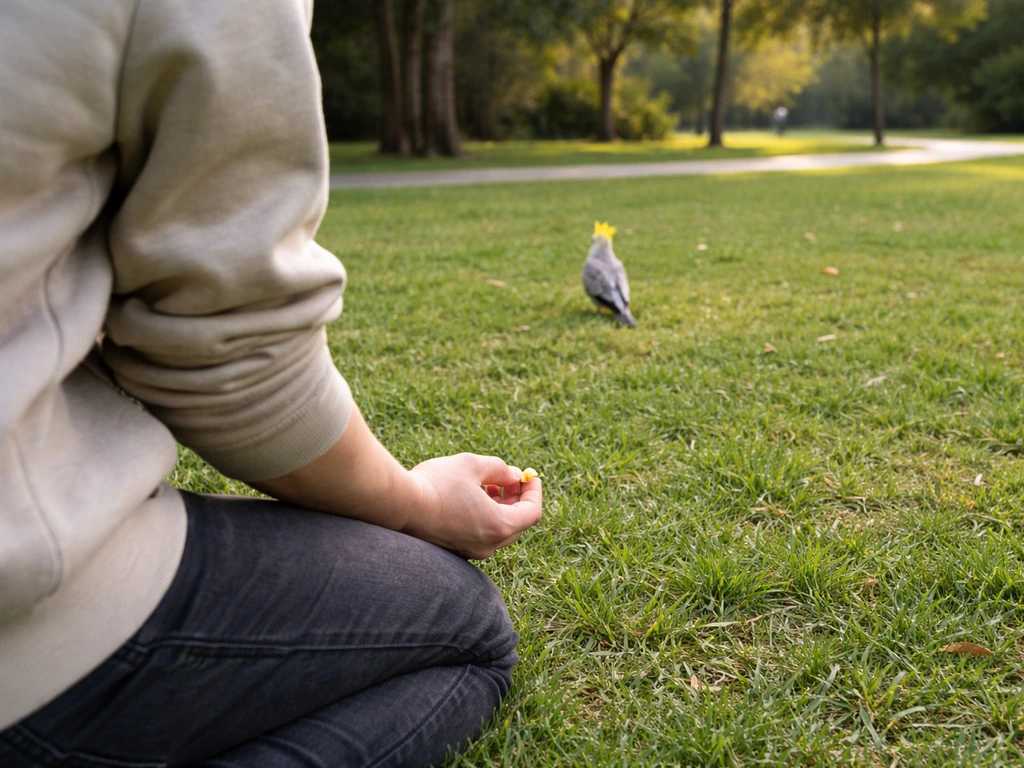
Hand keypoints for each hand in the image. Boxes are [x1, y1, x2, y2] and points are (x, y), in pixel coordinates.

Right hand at [407, 453, 542, 559]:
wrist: (398, 505)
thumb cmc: (435, 483)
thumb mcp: (472, 465)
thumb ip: (500, 468)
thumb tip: (514, 475)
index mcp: (498, 526)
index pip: (532, 513)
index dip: (534, 492)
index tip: (530, 476)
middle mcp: (488, 545)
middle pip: (517, 523)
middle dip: (517, 499)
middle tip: (508, 478)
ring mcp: (471, 551)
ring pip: (498, 530)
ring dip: (499, 506)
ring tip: (488, 484)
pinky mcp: (455, 550)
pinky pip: (480, 534)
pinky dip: (484, 516)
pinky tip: (469, 497)